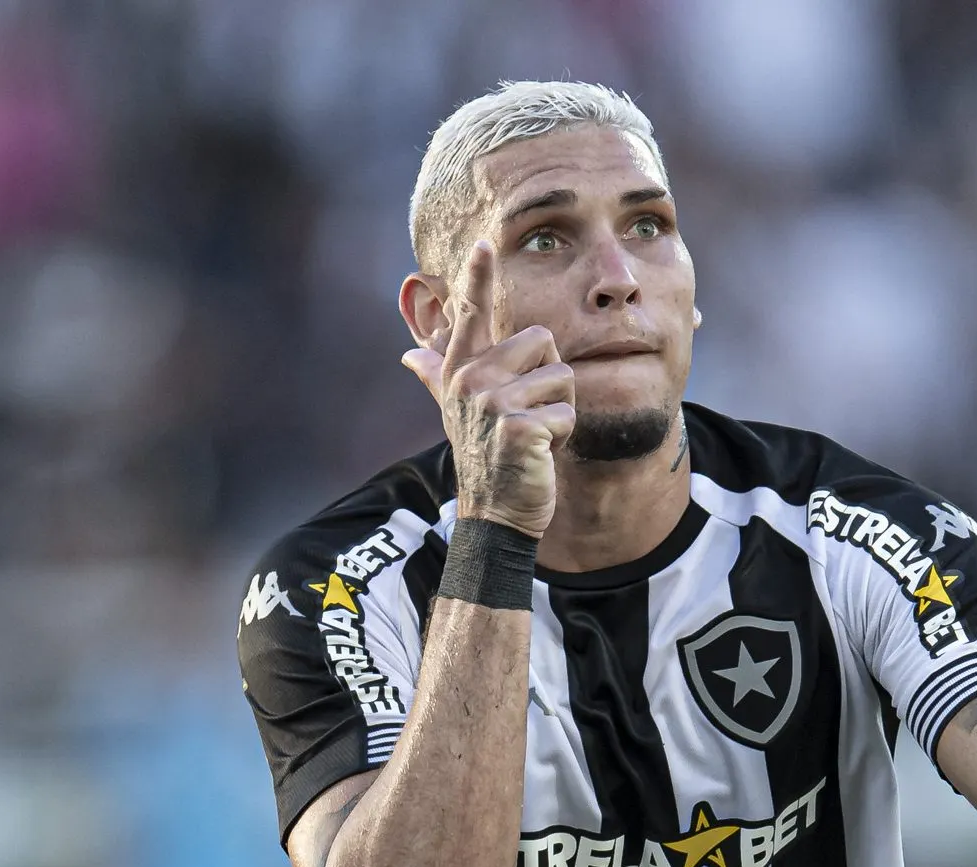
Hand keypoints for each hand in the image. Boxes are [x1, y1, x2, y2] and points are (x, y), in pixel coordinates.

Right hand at [401, 240, 573, 538]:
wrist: (497, 514)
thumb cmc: (487, 458)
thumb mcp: (458, 413)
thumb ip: (437, 377)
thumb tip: (409, 354)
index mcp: (461, 371)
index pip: (471, 316)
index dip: (477, 278)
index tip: (485, 241)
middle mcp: (472, 381)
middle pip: (543, 341)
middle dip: (551, 380)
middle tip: (529, 416)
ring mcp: (493, 405)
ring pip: (562, 379)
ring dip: (560, 411)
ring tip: (534, 436)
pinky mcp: (518, 429)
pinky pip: (567, 414)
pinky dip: (564, 437)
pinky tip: (542, 454)